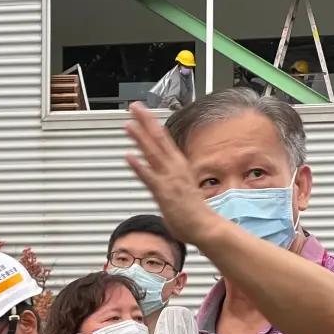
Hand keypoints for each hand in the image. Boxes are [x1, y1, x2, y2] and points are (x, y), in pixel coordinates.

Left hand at [123, 103, 220, 245]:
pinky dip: (139, 167)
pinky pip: (149, 177)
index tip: (143, 113)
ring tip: (129, 124)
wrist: (205, 227)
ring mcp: (169, 179)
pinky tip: (129, 156)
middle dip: (146, 122)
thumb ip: (171, 182)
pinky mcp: (164, 193)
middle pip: (158, 140)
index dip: (153, 125)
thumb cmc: (194, 213)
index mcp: (179, 166)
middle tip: (135, 107)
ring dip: (140, 138)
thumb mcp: (182, 190)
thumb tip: (165, 182)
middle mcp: (175, 168)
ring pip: (153, 154)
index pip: (164, 141)